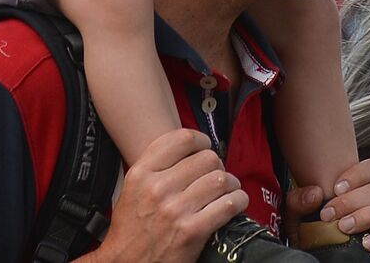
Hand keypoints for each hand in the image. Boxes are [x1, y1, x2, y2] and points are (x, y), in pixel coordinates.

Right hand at [88, 129, 248, 262]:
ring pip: (221, 179)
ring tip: (226, 190)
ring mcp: (175, 210)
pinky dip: (238, 201)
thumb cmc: (131, 230)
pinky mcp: (192, 230)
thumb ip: (157, 166)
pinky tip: (234, 203)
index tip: (204, 148)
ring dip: (230, 184)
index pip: (182, 139)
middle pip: (207, 158)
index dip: (201, 141)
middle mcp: (157, 189)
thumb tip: (191, 148)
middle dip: (216, 166)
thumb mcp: (132, 189)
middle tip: (214, 176)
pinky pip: (229, 204)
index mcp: (141, 174)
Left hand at [286, 158, 369, 259]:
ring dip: (367, 216)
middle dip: (352, 201)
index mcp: (364, 192)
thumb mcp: (299, 221)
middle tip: (329, 215)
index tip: (335, 188)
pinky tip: (367, 244)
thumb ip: (299, 203)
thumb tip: (314, 193)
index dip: (359, 173)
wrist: (324, 262)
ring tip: (345, 228)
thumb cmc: (316, 239)